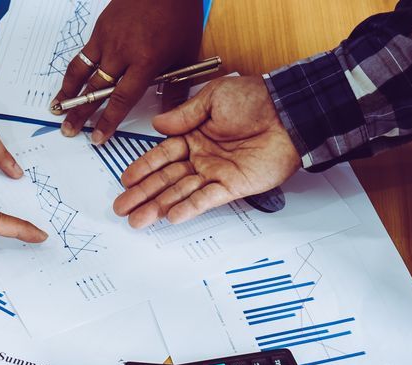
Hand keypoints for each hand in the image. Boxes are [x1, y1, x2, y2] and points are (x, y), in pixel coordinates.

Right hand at [52, 0, 202, 143]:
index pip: (121, 99)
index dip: (108, 121)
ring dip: (68, 93)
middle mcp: (122, 52)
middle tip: (69, 130)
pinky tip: (69, 82)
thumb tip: (170, 115)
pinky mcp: (100, 27)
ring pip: (81, 71)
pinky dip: (74, 71)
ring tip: (57, 108)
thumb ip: (176, 88)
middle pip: (96, 90)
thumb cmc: (179, 15)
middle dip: (80, 113)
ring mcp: (108, 38)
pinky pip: (83, 54)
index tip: (98, 137)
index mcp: (145, 61)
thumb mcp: (186, 54)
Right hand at [113, 75, 300, 227]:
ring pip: (180, 192)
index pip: (161, 155)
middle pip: (165, 179)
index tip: (125, 180)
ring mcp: (216, 173)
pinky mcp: (232, 186)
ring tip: (138, 219)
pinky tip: (171, 216)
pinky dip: (189, 207)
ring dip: (158, 206)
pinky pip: (206, 199)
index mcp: (194, 135)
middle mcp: (202, 157)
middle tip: (122, 209)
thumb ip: (184, 114)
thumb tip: (158, 124)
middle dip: (142, 194)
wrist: (289, 113)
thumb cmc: (256, 99)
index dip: (142, 168)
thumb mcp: (213, 97)